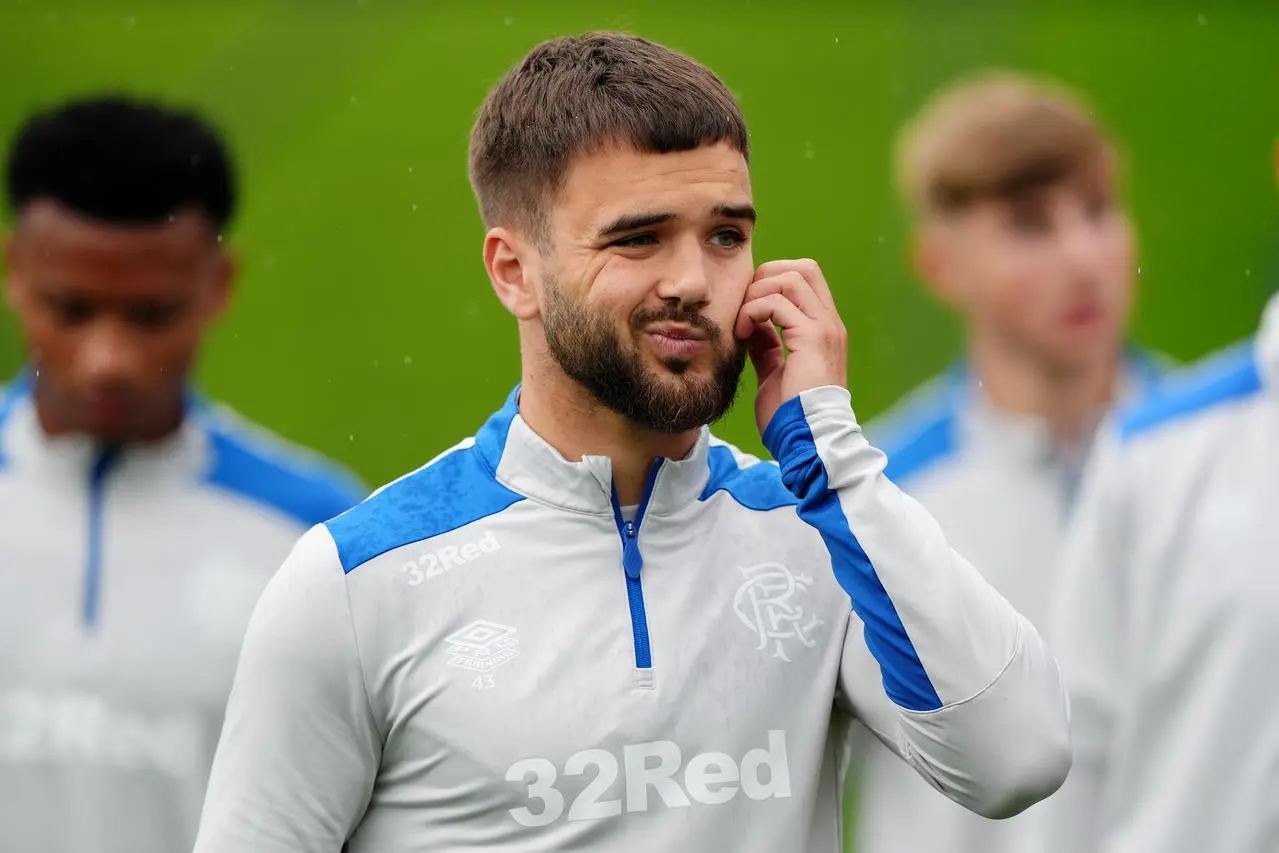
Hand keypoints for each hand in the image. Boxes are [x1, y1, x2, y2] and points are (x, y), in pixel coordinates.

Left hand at [735, 259, 847, 435]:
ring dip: (756, 294)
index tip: (746, 308)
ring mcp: (824, 328)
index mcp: (824, 330)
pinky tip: (741, 332)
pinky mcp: (812, 337)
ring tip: (740, 323)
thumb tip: (751, 327)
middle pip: (802, 268)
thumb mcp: (774, 373)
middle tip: (743, 305)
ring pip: (790, 277)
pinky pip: (777, 302)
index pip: (804, 281)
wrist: (806, 440)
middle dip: (766, 276)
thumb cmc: (790, 416)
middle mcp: (829, 323)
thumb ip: (766, 347)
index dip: (772, 283)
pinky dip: (753, 310)